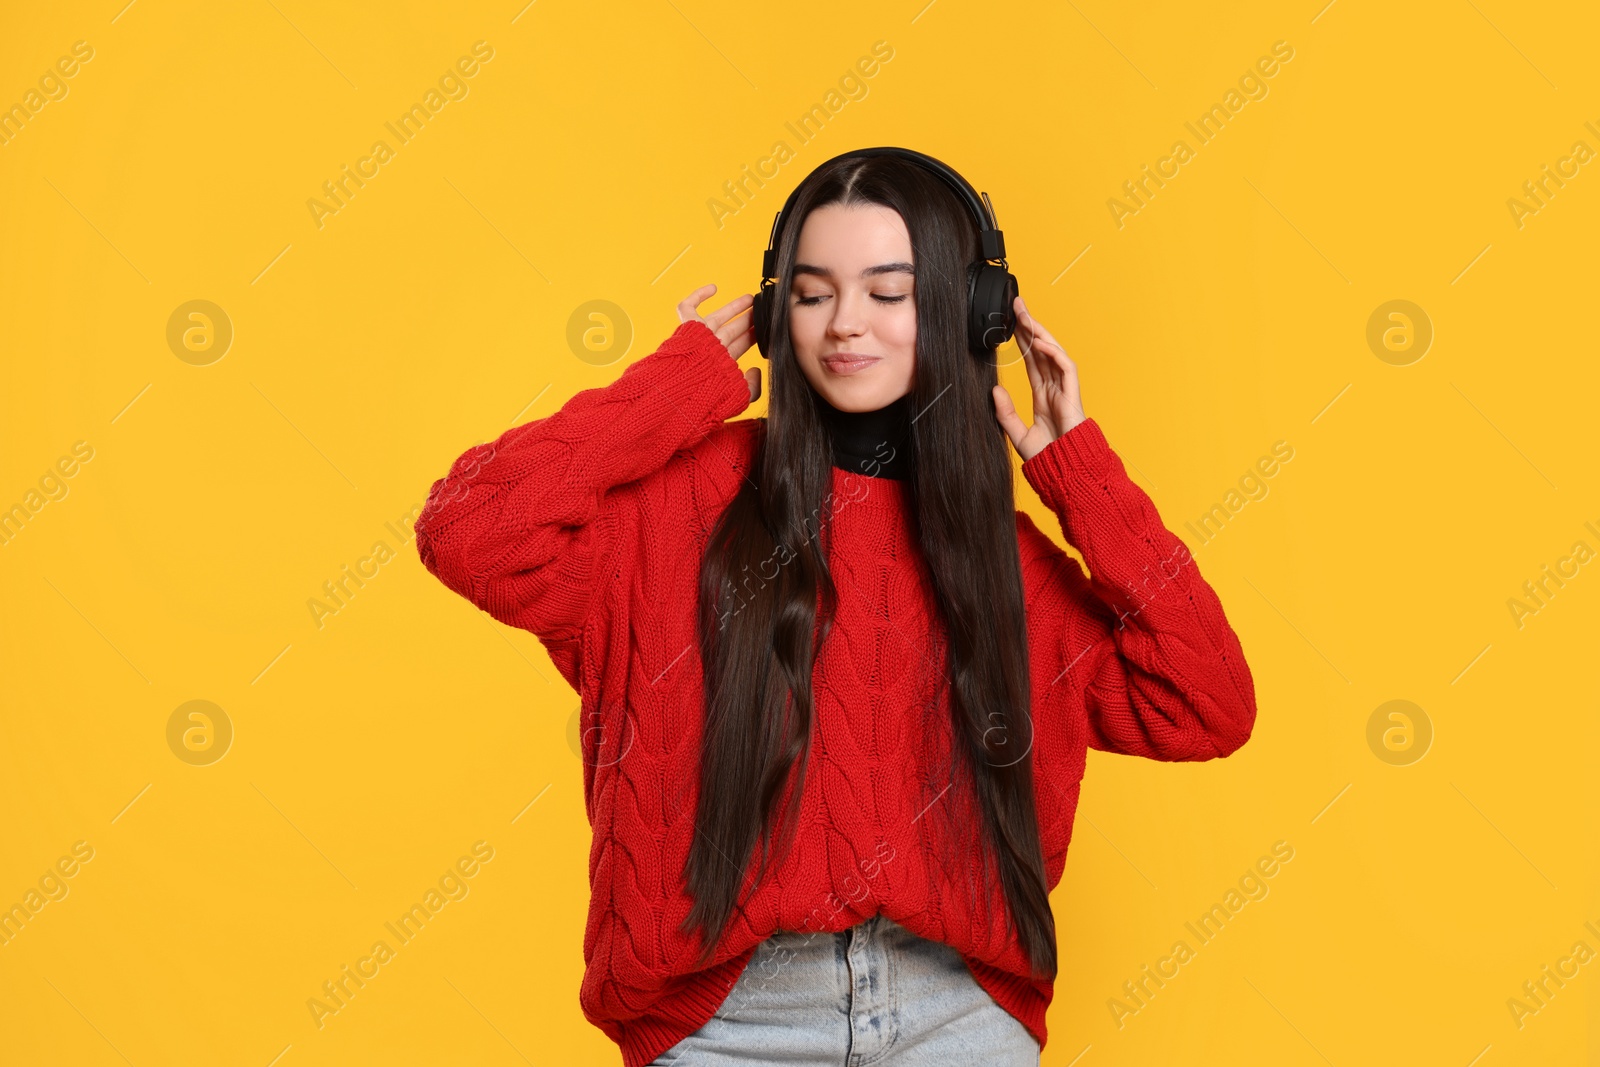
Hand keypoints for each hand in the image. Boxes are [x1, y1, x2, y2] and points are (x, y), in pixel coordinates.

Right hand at [679, 283, 760, 402]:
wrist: (688, 385)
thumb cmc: (709, 393)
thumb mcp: (738, 395)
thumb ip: (752, 387)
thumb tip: (756, 370)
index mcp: (720, 363)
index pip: (740, 345)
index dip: (753, 336)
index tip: (766, 329)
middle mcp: (710, 348)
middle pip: (732, 329)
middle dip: (747, 320)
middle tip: (761, 312)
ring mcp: (699, 336)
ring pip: (718, 316)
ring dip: (734, 307)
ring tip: (750, 298)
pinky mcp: (687, 326)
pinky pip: (688, 307)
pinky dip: (698, 296)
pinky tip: (713, 288)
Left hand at [992, 295, 1084, 461]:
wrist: (1066, 473)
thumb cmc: (1048, 458)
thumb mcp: (1017, 434)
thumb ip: (1005, 413)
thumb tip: (994, 391)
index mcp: (1044, 396)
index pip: (1032, 361)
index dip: (1022, 342)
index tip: (1010, 324)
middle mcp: (1055, 389)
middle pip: (1042, 350)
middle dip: (1030, 327)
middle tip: (1016, 305)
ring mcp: (1065, 390)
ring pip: (1053, 353)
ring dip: (1040, 333)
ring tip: (1025, 316)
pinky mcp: (1073, 394)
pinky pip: (1065, 366)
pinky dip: (1053, 353)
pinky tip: (1039, 342)